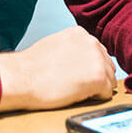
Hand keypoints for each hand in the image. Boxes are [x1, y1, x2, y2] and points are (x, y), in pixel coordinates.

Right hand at [0, 26, 115, 112]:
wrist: (22, 78)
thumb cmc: (32, 66)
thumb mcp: (55, 45)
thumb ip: (73, 48)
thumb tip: (82, 60)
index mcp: (81, 34)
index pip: (98, 53)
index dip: (89, 67)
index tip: (78, 74)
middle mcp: (92, 43)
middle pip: (107, 65)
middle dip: (96, 76)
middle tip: (76, 84)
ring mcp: (97, 60)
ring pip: (109, 80)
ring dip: (96, 88)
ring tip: (75, 89)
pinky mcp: (98, 78)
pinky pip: (107, 93)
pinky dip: (95, 98)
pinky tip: (77, 95)